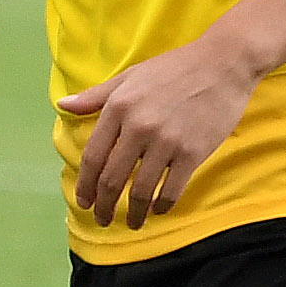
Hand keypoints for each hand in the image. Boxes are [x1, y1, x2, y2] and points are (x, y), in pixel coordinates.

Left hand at [58, 29, 260, 227]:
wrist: (223, 64)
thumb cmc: (173, 69)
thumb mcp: (129, 76)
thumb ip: (95, 96)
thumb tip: (63, 106)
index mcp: (118, 108)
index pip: (93, 156)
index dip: (85, 185)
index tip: (84, 202)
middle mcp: (138, 127)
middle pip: (112, 178)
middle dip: (103, 205)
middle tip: (102, 220)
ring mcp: (166, 142)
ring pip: (140, 190)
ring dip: (132, 213)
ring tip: (130, 222)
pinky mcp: (193, 152)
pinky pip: (171, 189)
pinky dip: (161, 206)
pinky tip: (157, 210)